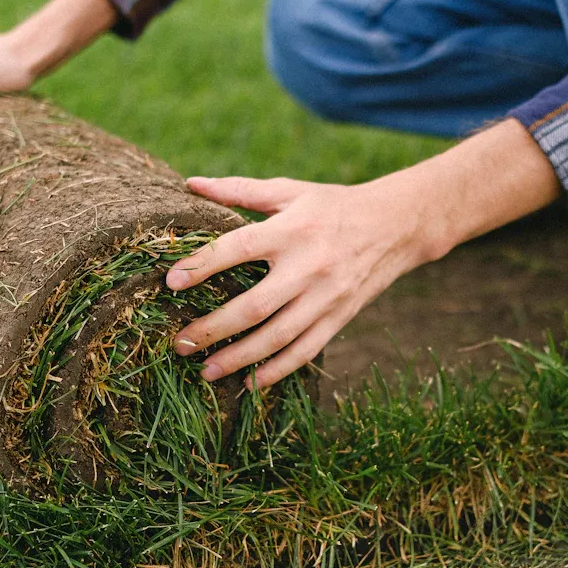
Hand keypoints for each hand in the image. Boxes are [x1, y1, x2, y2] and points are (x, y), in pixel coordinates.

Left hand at [168, 176, 447, 389]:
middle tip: (180, 342)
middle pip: (253, 306)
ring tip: (206, 371)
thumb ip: (240, 190)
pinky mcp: (339, 318)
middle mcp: (307, 266)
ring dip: (239, 358)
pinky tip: (250, 383)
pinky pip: (305, 351)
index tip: (171, 282)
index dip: (202, 265)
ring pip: (277, 337)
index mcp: (290, 230)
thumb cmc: (332, 205)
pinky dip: (277, 371)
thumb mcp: (290, 191)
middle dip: (212, 328)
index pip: (237, 248)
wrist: (396, 225)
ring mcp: (325, 297)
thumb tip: (191, 184)